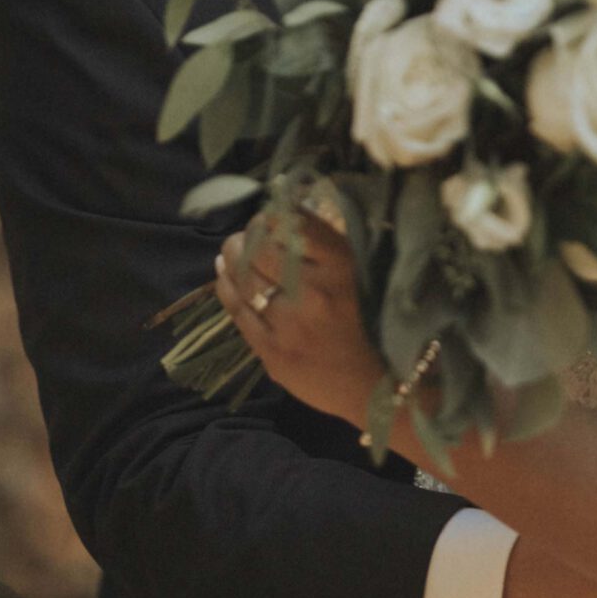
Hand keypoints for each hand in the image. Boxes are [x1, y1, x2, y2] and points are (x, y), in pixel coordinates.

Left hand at [215, 208, 388, 426]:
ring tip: (231, 252)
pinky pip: (238, 311)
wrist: (373, 385)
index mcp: (340, 266)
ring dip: (231, 259)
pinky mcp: (272, 350)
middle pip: (259, 250)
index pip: (291, 224)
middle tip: (244, 236)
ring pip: (243, 279)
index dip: (270, 216)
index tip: (267, 217)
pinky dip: (225, 288)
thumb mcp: (360, 273)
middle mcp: (312, 291)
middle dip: (245, 237)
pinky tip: (223, 276)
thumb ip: (327, 245)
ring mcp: (289, 323)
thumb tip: (286, 212)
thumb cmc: (370, 322)